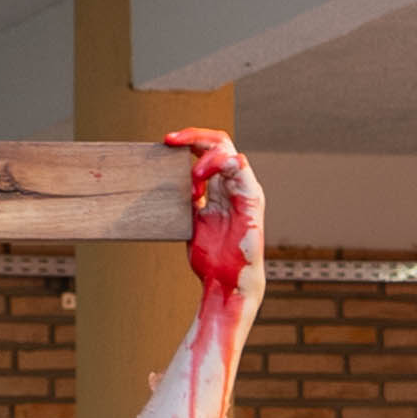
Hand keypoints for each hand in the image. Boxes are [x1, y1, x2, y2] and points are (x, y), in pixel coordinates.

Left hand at [167, 126, 263, 310]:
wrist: (225, 281)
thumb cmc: (211, 257)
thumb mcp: (190, 220)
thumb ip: (186, 199)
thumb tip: (164, 180)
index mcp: (220, 187)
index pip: (208, 150)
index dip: (189, 141)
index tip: (166, 143)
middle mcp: (234, 184)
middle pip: (219, 142)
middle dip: (193, 136)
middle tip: (170, 140)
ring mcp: (244, 189)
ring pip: (228, 150)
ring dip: (204, 157)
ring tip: (191, 178)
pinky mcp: (252, 198)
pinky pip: (239, 166)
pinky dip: (218, 165)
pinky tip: (199, 180)